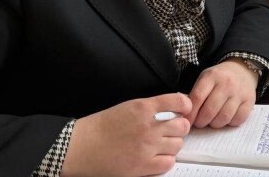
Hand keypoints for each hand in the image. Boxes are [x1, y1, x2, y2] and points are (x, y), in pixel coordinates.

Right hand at [61, 93, 191, 176]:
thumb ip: (150, 108)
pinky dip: (166, 160)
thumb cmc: (101, 126)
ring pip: (177, 145)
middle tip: (173, 129)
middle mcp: (148, 126)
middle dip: (180, 127)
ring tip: (163, 144)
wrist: (83, 146)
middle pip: (182, 125)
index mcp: (143, 107)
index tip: (184, 109)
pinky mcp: (142, 166)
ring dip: (173, 144)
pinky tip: (158, 157)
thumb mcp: (127, 107)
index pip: (177, 102)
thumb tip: (171, 110)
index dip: (185, 106)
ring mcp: (146, 147)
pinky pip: (168, 163)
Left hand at [186, 59, 257, 127]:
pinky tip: (226, 118)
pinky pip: (237, 119)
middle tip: (199, 123)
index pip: (198, 97)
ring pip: (224, 117)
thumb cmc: (219, 78)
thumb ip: (196, 94)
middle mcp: (227, 83)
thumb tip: (187, 116)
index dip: (190, 113)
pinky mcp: (250, 101)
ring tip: (212, 121)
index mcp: (212, 76)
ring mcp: (239, 92)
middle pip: (210, 110)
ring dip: (215, 124)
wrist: (242, 70)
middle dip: (201, 121)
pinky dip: (229, 123)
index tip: (187, 121)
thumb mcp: (205, 78)